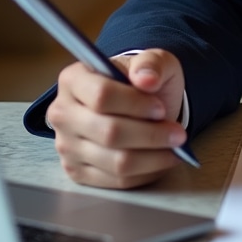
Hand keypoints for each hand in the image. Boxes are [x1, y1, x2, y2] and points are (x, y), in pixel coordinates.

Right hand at [45, 49, 188, 188]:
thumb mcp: (155, 61)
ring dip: (152, 157)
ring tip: (175, 147)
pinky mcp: (77, 172)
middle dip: (151, 135)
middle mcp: (62, 113)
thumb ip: (152, 63)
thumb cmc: (143, 80)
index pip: (102, 96)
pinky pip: (115, 180)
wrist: (138, 103)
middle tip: (179, 134)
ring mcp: (66, 146)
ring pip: (114, 161)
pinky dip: (145, 173)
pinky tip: (162, 161)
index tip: (161, 108)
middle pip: (109, 132)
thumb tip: (147, 79)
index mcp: (74, 79)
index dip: (135, 104)